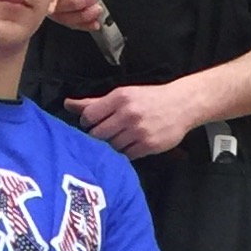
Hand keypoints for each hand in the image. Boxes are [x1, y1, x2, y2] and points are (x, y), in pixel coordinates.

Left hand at [65, 80, 201, 157]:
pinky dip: (125, 153)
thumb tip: (67, 104)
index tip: (94, 123)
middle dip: (98, 136)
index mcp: (120, 98)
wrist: (182, 104)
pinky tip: (130, 145)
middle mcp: (128, 114)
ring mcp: (138, 131)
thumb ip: (95, 102)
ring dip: (112, 145)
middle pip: (97, 134)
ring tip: (119, 139)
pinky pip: (126, 155)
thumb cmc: (149, 99)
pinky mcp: (148, 145)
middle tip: (106, 133)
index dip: (87, 123)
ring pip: (111, 146)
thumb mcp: (123, 94)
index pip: (89, 116)